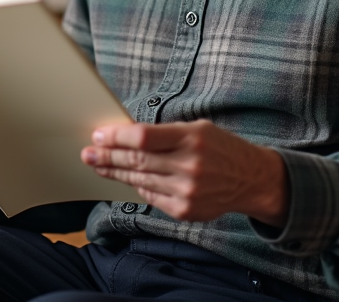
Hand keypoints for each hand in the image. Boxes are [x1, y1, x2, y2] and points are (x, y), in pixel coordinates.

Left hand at [80, 120, 288, 226]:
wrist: (251, 179)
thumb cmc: (220, 147)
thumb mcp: (198, 129)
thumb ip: (164, 134)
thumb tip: (125, 136)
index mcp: (192, 138)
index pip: (143, 138)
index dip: (116, 137)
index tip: (98, 135)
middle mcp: (189, 166)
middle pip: (136, 161)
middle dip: (107, 156)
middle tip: (87, 153)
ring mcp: (187, 191)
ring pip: (139, 180)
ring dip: (115, 172)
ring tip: (97, 165)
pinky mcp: (185, 210)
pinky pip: (151, 196)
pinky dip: (137, 186)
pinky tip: (124, 178)